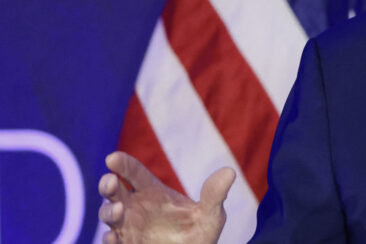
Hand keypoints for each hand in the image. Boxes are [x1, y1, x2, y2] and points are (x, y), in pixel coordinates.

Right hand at [97, 151, 233, 243]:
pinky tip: (113, 237)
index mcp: (153, 192)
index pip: (135, 173)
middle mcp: (135, 207)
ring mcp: (128, 227)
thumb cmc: (199, 233)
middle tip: (110, 181)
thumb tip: (230, 172)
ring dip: (109, 212)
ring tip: (118, 210)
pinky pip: (112, 241)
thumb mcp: (210, 215)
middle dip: (108, 185)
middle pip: (114, 192)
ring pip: (109, 215)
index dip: (124, 164)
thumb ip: (215, 195)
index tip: (113, 158)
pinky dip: (109, 239)